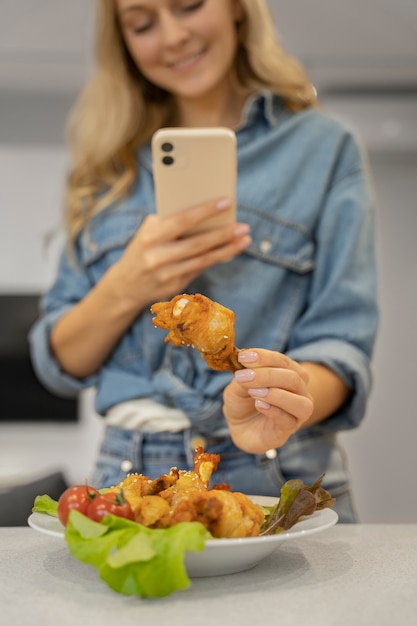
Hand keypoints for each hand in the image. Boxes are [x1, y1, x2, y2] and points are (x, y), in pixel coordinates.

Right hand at [112, 197, 250, 309]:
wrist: (125, 285)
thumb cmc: (143, 249)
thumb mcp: (149, 232)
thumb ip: (172, 223)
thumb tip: (207, 215)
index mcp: (151, 236)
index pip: (183, 220)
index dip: (206, 211)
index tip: (227, 201)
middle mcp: (159, 256)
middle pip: (198, 243)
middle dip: (224, 234)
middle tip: (244, 226)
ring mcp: (168, 274)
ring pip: (204, 259)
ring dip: (227, 249)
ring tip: (245, 239)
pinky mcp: (176, 286)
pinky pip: (201, 269)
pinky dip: (217, 258)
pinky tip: (231, 250)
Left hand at [223, 349, 313, 453]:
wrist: (240, 427)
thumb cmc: (243, 401)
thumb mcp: (237, 385)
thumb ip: (244, 375)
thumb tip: (246, 365)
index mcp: (290, 373)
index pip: (283, 361)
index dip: (264, 357)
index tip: (243, 356)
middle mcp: (300, 392)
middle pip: (293, 378)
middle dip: (267, 375)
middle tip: (243, 376)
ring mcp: (297, 413)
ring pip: (300, 402)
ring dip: (275, 394)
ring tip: (253, 392)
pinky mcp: (288, 430)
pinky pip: (288, 420)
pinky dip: (274, 410)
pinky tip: (258, 404)